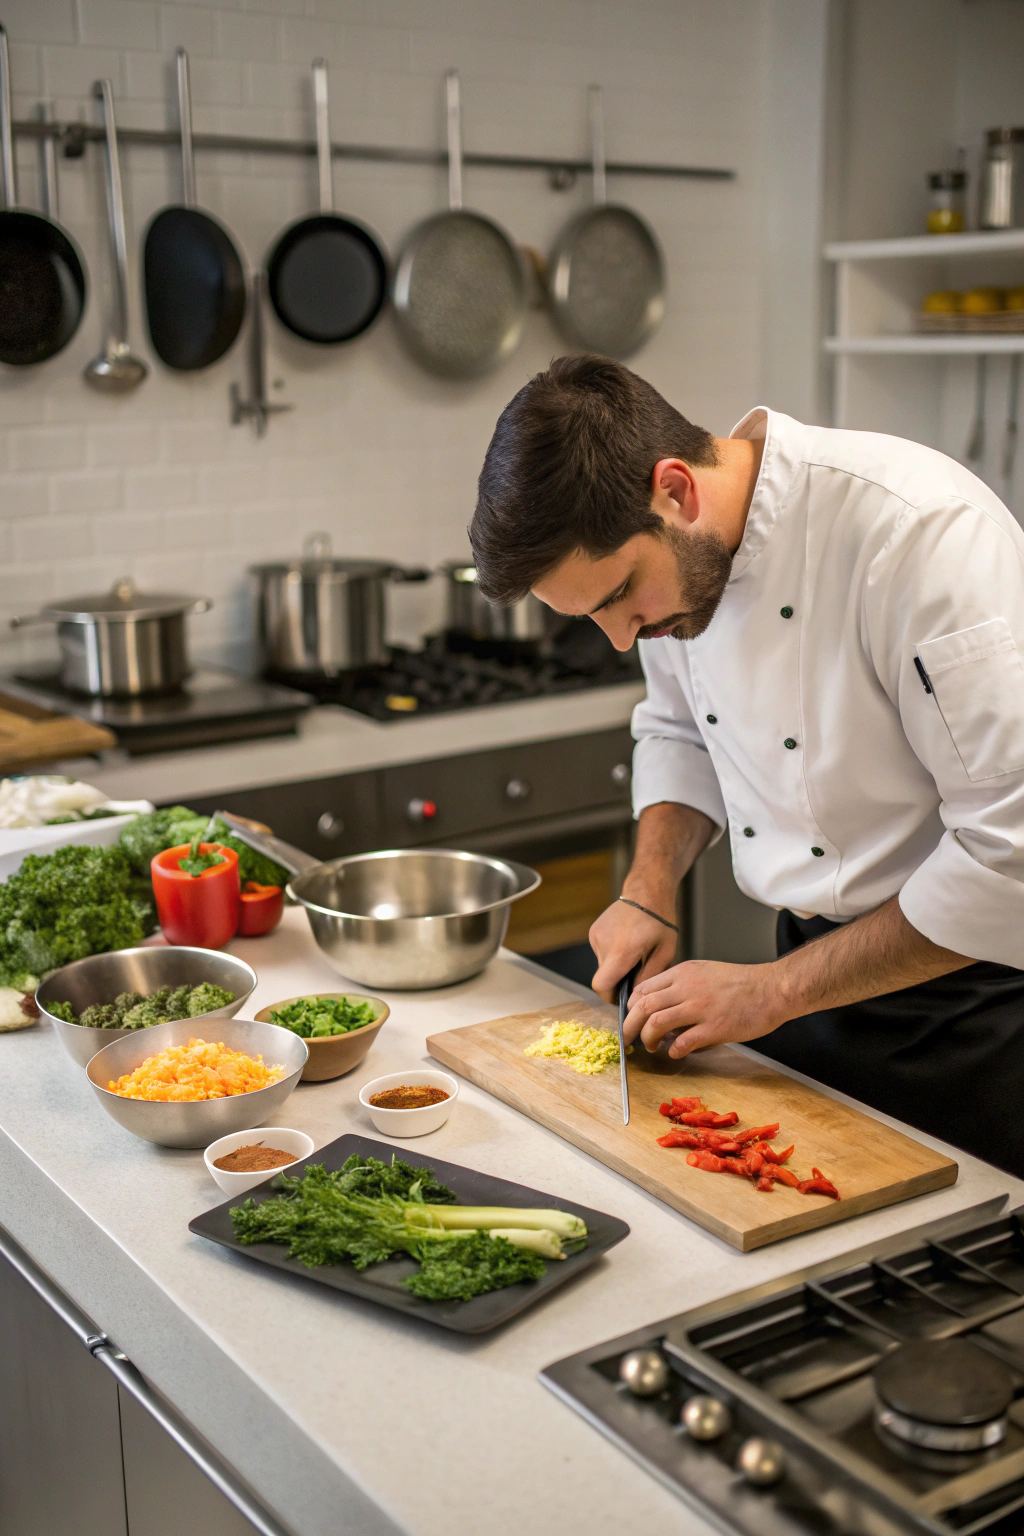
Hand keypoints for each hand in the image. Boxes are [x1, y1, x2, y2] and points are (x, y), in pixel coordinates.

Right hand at [590, 898, 677, 1002]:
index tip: (623, 998)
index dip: (610, 997)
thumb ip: (647, 978)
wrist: (647, 892)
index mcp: (621, 951)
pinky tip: (627, 943)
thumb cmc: (661, 923)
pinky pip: (601, 952)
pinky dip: (612, 954)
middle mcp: (603, 944)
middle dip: (618, 980)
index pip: (602, 986)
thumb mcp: (664, 954)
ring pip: (602, 965)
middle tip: (637, 972)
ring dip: (616, 966)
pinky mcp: (594, 931)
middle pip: (603, 977)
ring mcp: (596, 936)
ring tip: (634, 953)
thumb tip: (634, 997)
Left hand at [623, 958, 788, 1056]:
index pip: (643, 989)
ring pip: (656, 1024)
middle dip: (630, 1026)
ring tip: (650, 1047)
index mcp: (683, 973)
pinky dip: (673, 1051)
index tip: (632, 1018)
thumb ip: (681, 986)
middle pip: (643, 1007)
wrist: (772, 988)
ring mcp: (700, 1008)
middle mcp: (687, 988)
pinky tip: (676, 1053)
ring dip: (647, 1039)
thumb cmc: (741, 983)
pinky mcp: (714, 1028)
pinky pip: (682, 1043)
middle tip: (629, 1039)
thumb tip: (661, 1008)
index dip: (631, 1007)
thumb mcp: (705, 972)